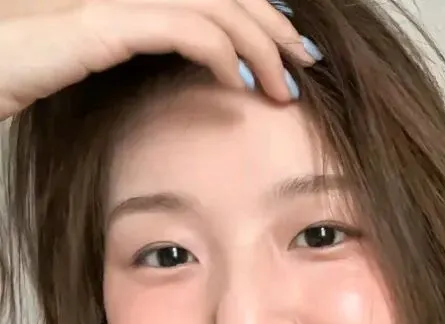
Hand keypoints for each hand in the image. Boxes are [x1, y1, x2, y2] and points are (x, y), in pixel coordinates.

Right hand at [0, 0, 320, 120]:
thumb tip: (199, 65)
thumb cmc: (24, 67)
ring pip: (212, 6)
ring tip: (286, 85)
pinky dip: (222, 52)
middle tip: (306, 62)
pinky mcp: (99, 22)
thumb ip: (144, 46)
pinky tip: (241, 81)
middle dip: (274, 26)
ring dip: (260, 45)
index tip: (289, 49)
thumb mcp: (97, 54)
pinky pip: (181, 27)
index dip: (258, 14)